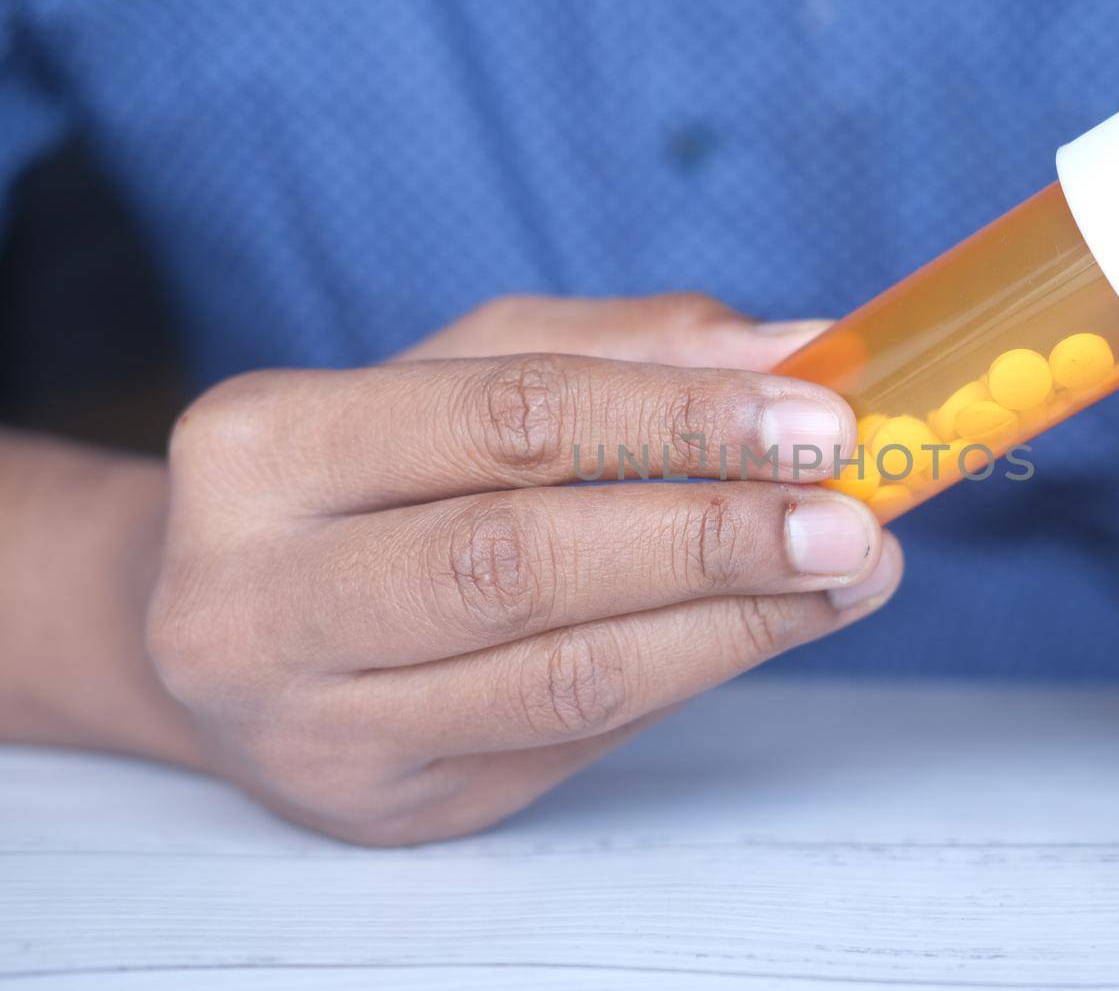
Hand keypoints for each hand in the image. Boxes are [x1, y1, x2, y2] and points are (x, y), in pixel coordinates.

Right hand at [146, 294, 900, 842]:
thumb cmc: (366, 479)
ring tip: (847, 575)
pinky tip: (765, 623)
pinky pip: (568, 742)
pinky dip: (688, 674)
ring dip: (732, 623)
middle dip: (711, 537)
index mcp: (264, 446)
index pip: (506, 422)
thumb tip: (803, 350)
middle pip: (520, 564)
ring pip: (560, 676)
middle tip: (851, 519)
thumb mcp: (465, 374)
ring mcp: (314, 724)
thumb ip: (627, 350)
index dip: (678, 420)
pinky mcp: (388, 803)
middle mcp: (257, 598)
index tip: (819, 422)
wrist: (233, 629)